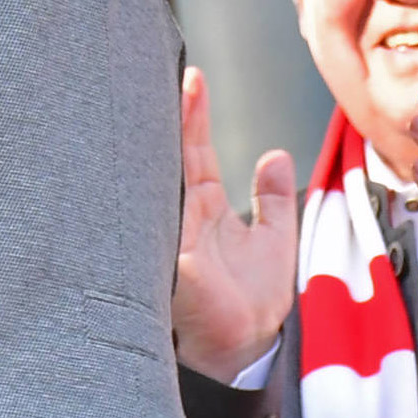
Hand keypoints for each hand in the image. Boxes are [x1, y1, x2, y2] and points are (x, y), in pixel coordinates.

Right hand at [172, 67, 300, 380]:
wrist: (246, 348)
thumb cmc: (253, 304)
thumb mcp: (276, 241)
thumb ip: (274, 199)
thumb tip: (275, 155)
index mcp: (204, 207)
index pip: (194, 149)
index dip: (193, 114)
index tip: (193, 77)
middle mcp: (181, 213)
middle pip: (168, 152)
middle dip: (167, 113)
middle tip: (165, 70)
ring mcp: (169, 231)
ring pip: (154, 175)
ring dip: (152, 138)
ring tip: (153, 95)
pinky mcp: (166, 254)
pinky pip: (152, 212)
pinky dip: (147, 184)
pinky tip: (142, 150)